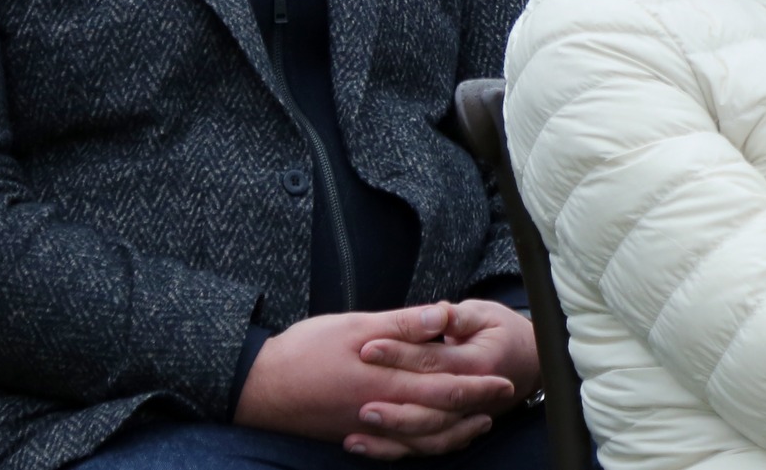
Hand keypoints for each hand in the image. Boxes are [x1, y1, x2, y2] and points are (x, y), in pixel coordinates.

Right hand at [234, 306, 514, 456]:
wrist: (260, 387)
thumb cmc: (306, 350)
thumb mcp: (355, 326)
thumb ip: (402, 324)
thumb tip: (443, 316)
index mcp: (386, 382)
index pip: (444, 388)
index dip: (478, 385)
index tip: (505, 378)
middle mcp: (382, 412)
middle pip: (440, 416)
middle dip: (475, 407)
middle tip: (504, 397)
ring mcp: (369, 430)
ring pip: (422, 440)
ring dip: (455, 433)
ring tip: (479, 423)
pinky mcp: (356, 437)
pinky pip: (398, 450)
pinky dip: (423, 446)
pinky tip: (433, 437)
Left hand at [353, 301, 539, 457]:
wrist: (532, 362)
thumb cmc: (504, 332)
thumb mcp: (485, 314)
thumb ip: (458, 317)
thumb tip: (436, 313)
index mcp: (477, 364)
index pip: (433, 361)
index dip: (400, 354)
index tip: (367, 347)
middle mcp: (473, 398)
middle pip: (428, 404)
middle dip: (391, 400)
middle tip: (357, 393)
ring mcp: (465, 419)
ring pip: (427, 434)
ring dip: (391, 432)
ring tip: (357, 425)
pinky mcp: (456, 430)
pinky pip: (425, 446)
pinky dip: (395, 449)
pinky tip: (365, 444)